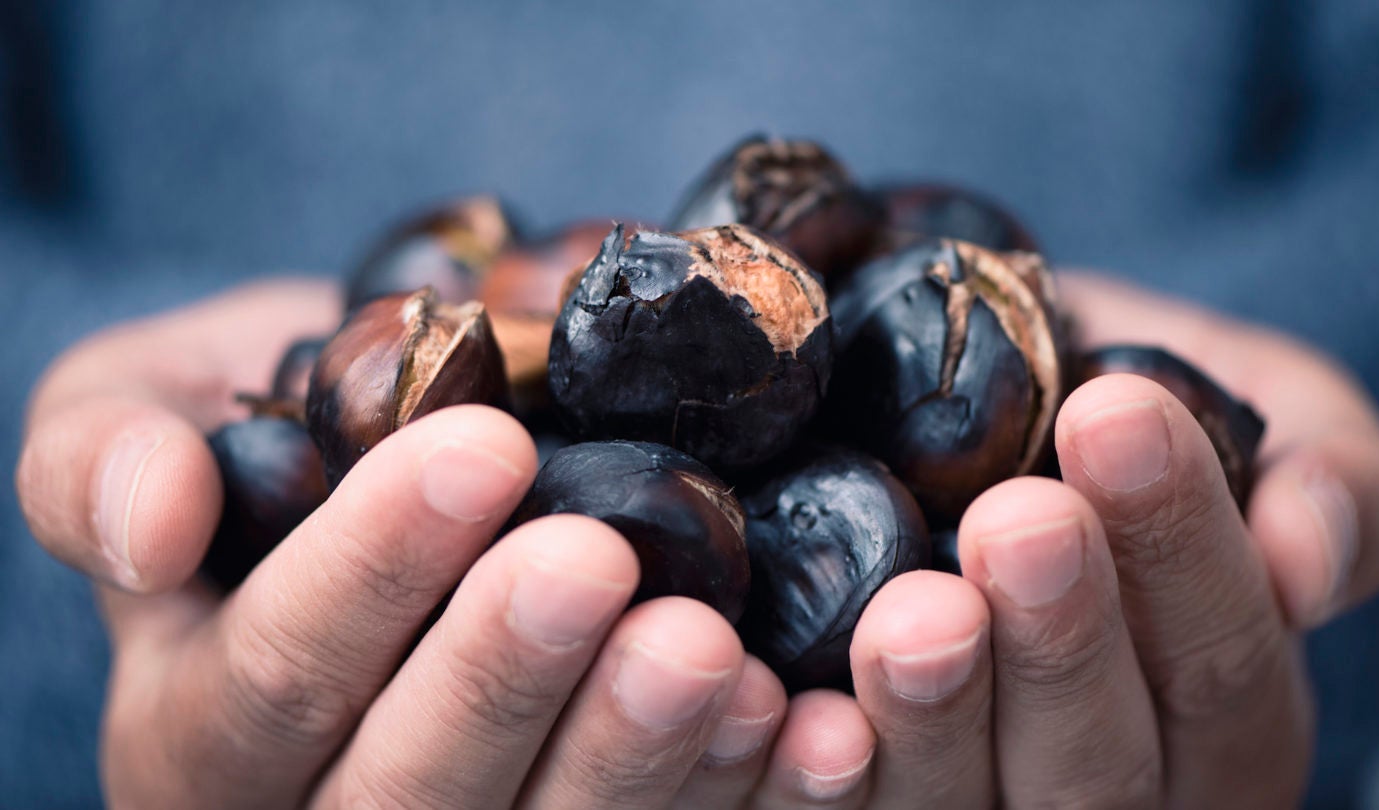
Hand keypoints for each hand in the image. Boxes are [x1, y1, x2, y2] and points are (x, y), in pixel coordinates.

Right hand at [15, 280, 790, 807]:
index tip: (481, 449)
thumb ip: (99, 456)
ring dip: (628, 760)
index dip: (368, 575)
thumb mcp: (138, 404)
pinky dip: (729, 796)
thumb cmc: (265, 430)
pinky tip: (796, 727)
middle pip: (403, 796)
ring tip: (710, 653)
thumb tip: (152, 523)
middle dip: (499, 679)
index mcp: (203, 732)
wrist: (392, 465)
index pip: (271, 680)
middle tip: (598, 561)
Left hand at [781, 271, 1378, 806]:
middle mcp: (1104, 787)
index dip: (1183, 553)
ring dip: (935, 717)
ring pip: (965, 808)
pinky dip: (803, 769)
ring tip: (911, 614)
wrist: (967, 410)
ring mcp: (974, 808)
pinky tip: (775, 695)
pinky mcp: (856, 805)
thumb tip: (1309, 558)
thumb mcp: (1248, 409)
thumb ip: (1331, 478)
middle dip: (1064, 643)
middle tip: (1022, 521)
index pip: (1222, 665)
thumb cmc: (1112, 405)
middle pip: (1100, 766)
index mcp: (1216, 714)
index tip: (1118, 414)